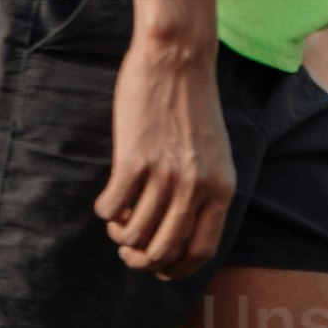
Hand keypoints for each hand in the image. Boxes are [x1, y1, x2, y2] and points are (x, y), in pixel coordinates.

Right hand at [94, 30, 233, 277]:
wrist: (177, 59)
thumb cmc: (192, 106)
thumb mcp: (215, 154)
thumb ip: (205, 191)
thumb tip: (178, 232)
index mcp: (221, 189)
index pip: (202, 251)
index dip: (177, 268)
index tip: (160, 268)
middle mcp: (196, 187)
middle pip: (164, 250)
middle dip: (142, 259)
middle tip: (129, 250)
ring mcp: (165, 174)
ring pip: (134, 232)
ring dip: (120, 234)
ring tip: (118, 219)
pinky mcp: (134, 159)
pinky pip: (112, 207)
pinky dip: (106, 211)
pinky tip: (109, 199)